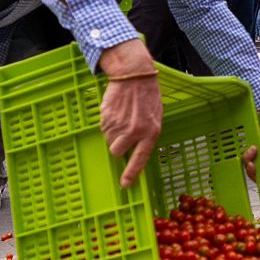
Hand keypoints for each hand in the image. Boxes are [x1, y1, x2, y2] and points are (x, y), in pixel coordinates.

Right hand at [97, 39, 162, 188]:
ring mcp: (119, 124)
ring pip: (109, 140)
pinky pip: (103, 128)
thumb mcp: (155, 116)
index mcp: (150, 132)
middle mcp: (134, 131)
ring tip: (122, 117)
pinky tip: (116, 111)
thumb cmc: (148, 95)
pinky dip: (108, 123)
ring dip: (113, 133)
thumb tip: (138, 149)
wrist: (134, 74)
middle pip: (117, 152)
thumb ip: (148, 134)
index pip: (140, 159)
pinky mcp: (107, 117)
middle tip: (122, 134)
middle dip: (117, 146)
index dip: (131, 173)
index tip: (125, 185)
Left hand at [244, 116, 259, 184]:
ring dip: (248, 156)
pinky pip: (243, 157)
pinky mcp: (249, 153)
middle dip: (251, 164)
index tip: (257, 181)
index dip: (258, 180)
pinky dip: (245, 152)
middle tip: (254, 154)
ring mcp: (256, 159)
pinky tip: (249, 146)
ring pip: (246, 165)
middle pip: (252, 173)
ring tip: (254, 147)